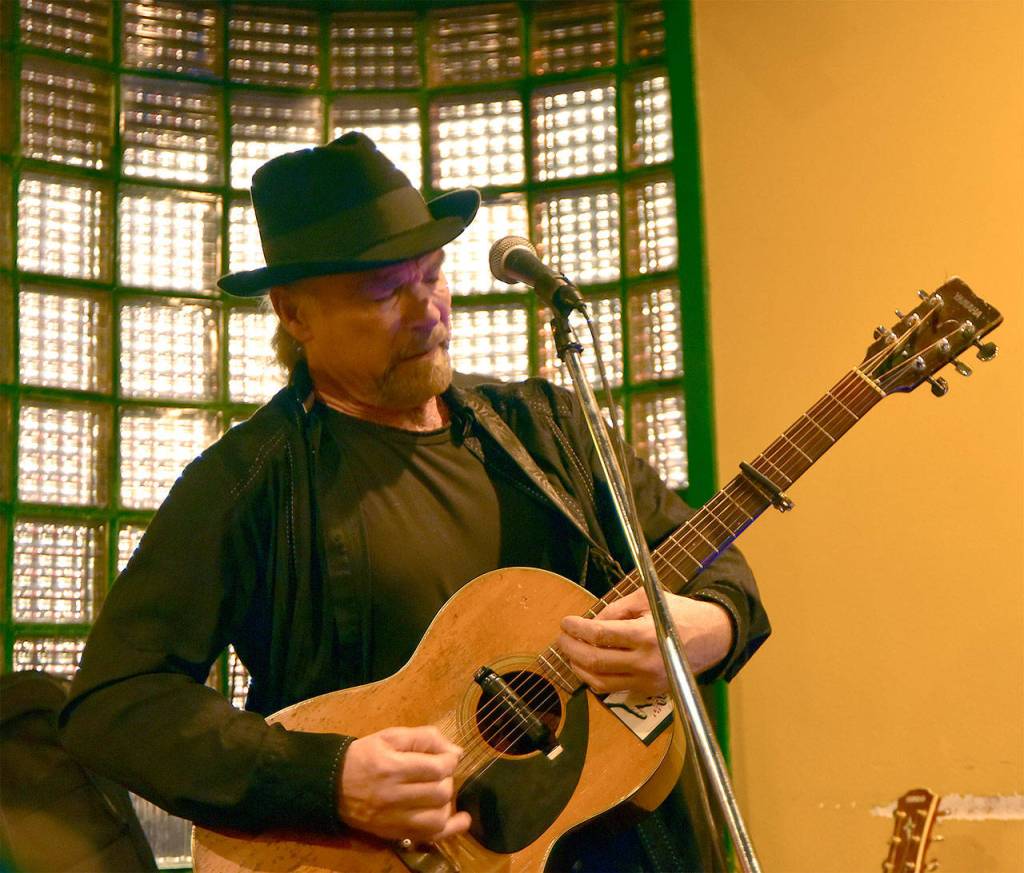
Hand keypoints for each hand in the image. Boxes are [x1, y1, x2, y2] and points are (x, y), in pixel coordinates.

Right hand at [337, 726, 470, 842]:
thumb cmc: (364, 756)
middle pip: (440, 792)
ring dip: (446, 802)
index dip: (450, 760)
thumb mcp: (390, 736)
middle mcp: (393, 796)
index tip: (448, 756)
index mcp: (392, 766)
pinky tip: (461, 820)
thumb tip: (455, 751)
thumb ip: (424, 738)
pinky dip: (450, 829)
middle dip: (447, 779)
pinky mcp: (394, 834)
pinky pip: (429, 837)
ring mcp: (394, 819)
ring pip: (437, 817)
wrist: (332, 785)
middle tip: (438, 772)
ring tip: (438, 791)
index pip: (437, 767)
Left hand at [558, 589, 733, 695]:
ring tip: (570, 652)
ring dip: (578, 667)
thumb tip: (591, 622)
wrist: (712, 637)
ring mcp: (647, 680)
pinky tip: (587, 666)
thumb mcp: (647, 599)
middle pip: (595, 660)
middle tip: (561, 637)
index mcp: (644, 634)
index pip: (599, 634)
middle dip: (570, 648)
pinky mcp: (649, 691)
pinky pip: (613, 689)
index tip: (566, 622)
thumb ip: (616, 609)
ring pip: (600, 681)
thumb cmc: (679, 613)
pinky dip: (594, 679)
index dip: (577, 628)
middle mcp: (644, 662)